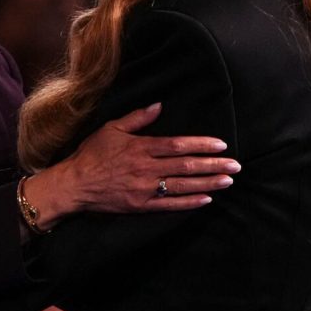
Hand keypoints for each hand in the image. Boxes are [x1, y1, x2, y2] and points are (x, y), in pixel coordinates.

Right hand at [25, 102, 237, 229]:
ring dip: (208, 183)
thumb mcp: (111, 129)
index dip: (201, 145)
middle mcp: (146, 168)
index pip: (178, 145)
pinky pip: (170, 205)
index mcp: (141, 147)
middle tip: (235, 166)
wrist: (74, 184)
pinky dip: (189, 203)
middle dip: (213, 165)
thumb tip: (159, 105)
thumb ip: (137, 118)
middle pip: (186, 166)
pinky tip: (206, 199)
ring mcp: (145, 189)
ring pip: (182, 185)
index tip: (221, 145)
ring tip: (227, 180)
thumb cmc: (91, 154)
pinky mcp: (141, 205)